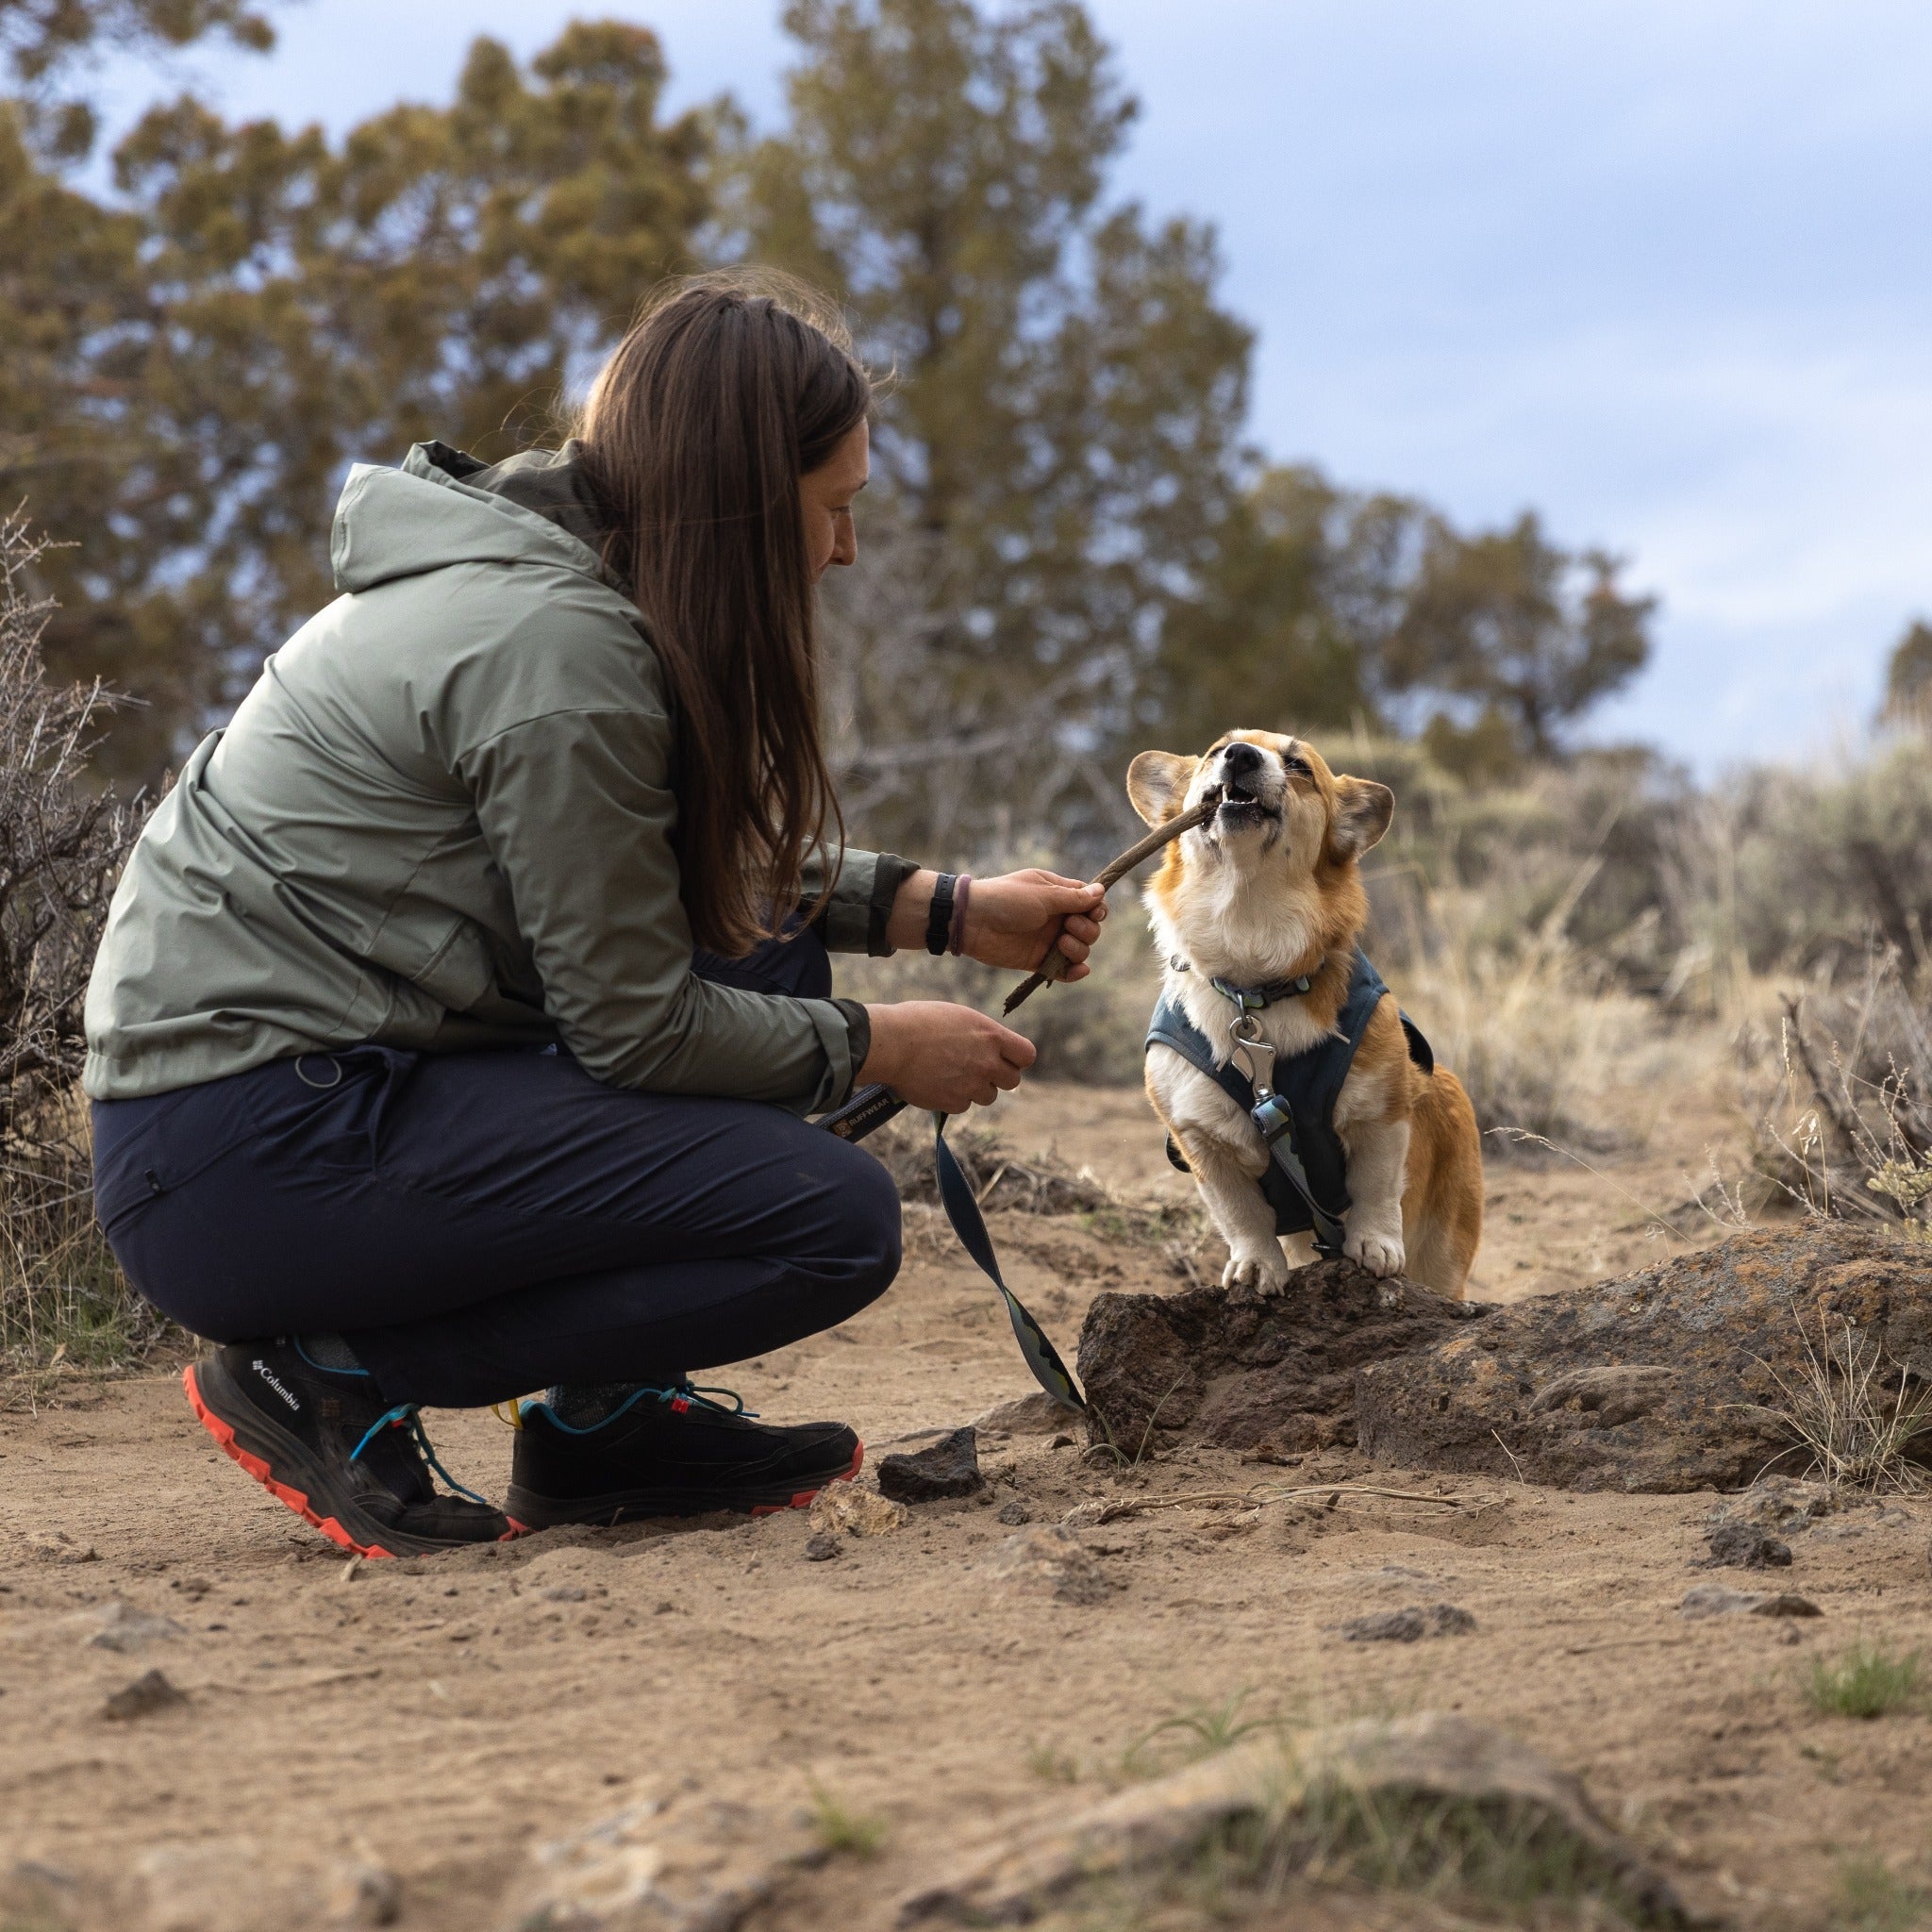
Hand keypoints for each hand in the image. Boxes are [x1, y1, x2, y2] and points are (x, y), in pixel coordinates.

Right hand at [858, 1001, 1036, 1113]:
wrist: (891, 1043)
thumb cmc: (917, 1022)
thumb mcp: (958, 1017)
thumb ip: (980, 1035)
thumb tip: (989, 1046)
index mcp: (991, 1035)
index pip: (1027, 1055)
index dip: (1016, 1058)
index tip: (1004, 1057)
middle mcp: (987, 1062)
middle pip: (1013, 1081)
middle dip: (998, 1077)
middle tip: (978, 1069)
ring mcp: (972, 1085)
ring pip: (988, 1096)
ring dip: (975, 1089)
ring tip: (952, 1074)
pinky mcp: (954, 1103)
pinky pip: (963, 1105)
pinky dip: (953, 1098)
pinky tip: (936, 1083)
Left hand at [959, 869, 1106, 978]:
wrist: (973, 921)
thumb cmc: (1007, 899)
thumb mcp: (1043, 894)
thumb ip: (1073, 897)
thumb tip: (1101, 891)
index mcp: (1058, 894)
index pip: (1090, 902)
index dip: (1097, 909)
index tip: (1093, 912)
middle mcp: (1056, 917)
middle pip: (1090, 928)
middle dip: (1087, 930)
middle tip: (1068, 926)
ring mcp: (1048, 940)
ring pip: (1080, 950)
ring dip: (1079, 949)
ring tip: (1061, 943)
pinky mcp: (1038, 960)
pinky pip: (1063, 970)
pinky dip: (1074, 972)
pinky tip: (1078, 970)